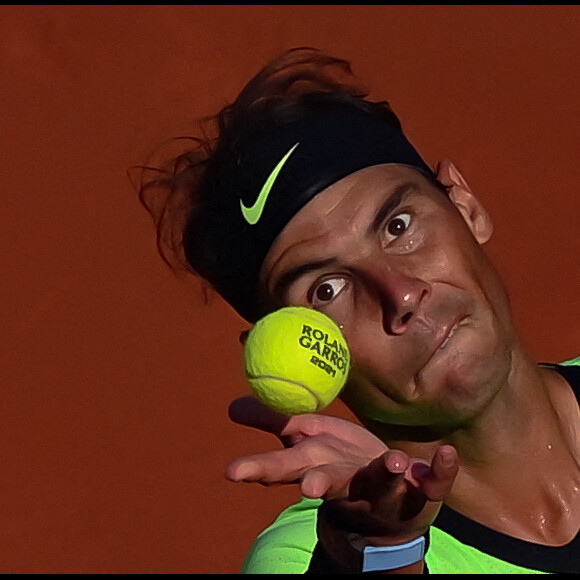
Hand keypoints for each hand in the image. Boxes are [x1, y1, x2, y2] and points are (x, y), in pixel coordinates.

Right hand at [226, 396, 457, 543]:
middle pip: (328, 481)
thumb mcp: (304, 444)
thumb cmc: (339, 468)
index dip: (262, 470)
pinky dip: (440, 469)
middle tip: (307, 489)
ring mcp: (386, 489)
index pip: (285, 468)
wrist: (387, 514)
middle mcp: (348, 482)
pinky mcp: (421, 492)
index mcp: (318, 468)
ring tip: (390, 464)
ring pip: (381, 483)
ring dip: (384, 476)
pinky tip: (445, 454)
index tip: (234, 473)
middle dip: (316, 483)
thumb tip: (231, 407)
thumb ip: (271, 423)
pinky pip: (433, 481)